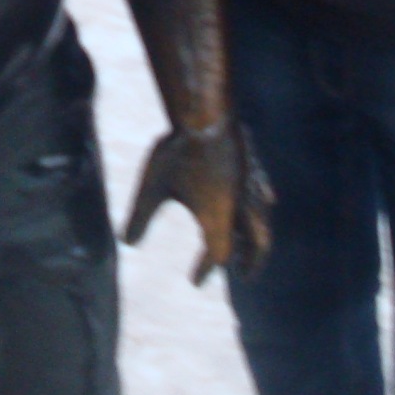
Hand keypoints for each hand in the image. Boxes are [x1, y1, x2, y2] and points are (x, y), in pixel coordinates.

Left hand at [123, 120, 272, 285]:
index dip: (206, 269)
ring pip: (261, 219)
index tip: (195, 281)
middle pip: (255, 243)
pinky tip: (268, 198)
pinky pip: (263, 191)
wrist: (206, 114)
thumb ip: (140, 217)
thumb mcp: (152, 187)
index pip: (217, 254)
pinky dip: (263, 203)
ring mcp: (251, 186)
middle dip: (250, 260)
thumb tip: (126, 243)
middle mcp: (241, 207)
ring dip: (257, 236)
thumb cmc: (177, 152)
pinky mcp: (253, 166)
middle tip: (245, 274)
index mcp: (219, 218)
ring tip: (254, 243)